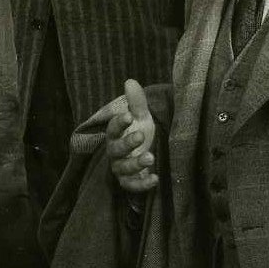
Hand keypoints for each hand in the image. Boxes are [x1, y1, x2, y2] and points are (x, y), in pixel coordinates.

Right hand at [106, 79, 158, 194]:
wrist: (146, 153)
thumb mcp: (141, 117)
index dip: (119, 122)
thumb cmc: (140, 132)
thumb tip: (130, 81)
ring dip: (135, 164)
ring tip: (151, 157)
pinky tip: (155, 179)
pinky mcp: (130, 182)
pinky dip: (142, 184)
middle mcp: (115, 152)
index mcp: (115, 135)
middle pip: (116, 149)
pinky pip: (132, 186)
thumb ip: (136, 102)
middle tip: (141, 135)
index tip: (129, 116)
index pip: (113, 128)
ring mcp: (121, 168)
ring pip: (123, 168)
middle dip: (127, 143)